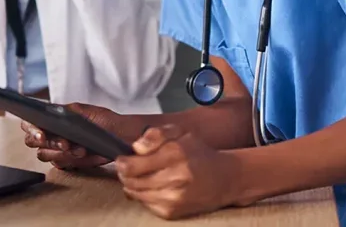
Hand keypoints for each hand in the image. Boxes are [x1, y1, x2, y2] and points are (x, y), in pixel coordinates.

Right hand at [20, 103, 146, 169]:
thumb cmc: (102, 121)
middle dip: (49, 142)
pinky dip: (69, 161)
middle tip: (64, 143)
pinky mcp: (68, 162)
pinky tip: (82, 155)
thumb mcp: (82, 111)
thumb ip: (63, 111)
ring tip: (78, 148)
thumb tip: (49, 111)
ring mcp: (58, 150)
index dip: (31, 130)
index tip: (41, 135)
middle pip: (33, 143)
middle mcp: (51, 134)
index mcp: (51, 119)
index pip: (29, 124)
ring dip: (60, 153)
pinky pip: (59, 164)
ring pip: (45, 155)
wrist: (120, 136)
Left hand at [115, 125, 241, 219]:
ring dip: (132, 184)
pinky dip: (143, 195)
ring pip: (134, 193)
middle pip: (129, 180)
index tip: (123, 158)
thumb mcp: (179, 132)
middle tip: (130, 167)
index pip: (131, 165)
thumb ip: (154, 134)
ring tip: (142, 175)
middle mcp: (174, 178)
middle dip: (125, 172)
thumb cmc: (199, 154)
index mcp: (175, 154)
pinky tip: (153, 186)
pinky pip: (144, 203)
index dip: (122, 161)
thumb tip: (136, 147)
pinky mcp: (171, 212)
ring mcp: (173, 198)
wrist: (224, 179)